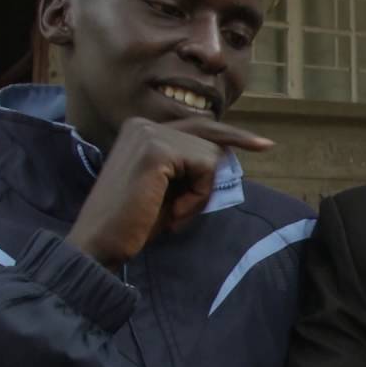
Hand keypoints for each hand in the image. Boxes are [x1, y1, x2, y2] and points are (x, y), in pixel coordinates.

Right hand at [66, 117, 271, 268]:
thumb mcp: (168, 189)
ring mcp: (149, 133)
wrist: (100, 243)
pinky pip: (205, 167)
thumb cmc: (135, 222)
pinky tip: (174, 211)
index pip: (199, 126)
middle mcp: (144, 124)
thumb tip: (225, 154)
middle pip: (210, 136)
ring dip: (200, 193)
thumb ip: (189, 167)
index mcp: (142, 130)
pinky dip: (197, 196)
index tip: (265, 145)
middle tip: (235, 171)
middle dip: (218, 167)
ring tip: (173, 212)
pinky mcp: (156, 150)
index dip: (233, 136)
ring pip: (210, 156)